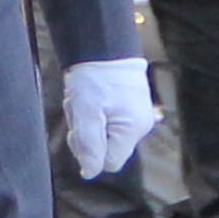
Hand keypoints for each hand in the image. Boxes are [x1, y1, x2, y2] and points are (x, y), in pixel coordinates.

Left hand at [62, 56, 158, 177]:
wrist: (102, 45)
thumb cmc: (95, 76)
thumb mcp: (86, 112)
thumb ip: (89, 145)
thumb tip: (90, 173)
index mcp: (133, 129)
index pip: (109, 162)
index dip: (90, 152)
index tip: (79, 130)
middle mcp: (139, 125)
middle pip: (105, 148)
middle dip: (86, 133)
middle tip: (79, 109)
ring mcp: (135, 115)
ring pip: (102, 133)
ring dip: (86, 119)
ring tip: (82, 98)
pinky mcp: (128, 106)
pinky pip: (105, 120)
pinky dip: (92, 111)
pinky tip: (88, 95)